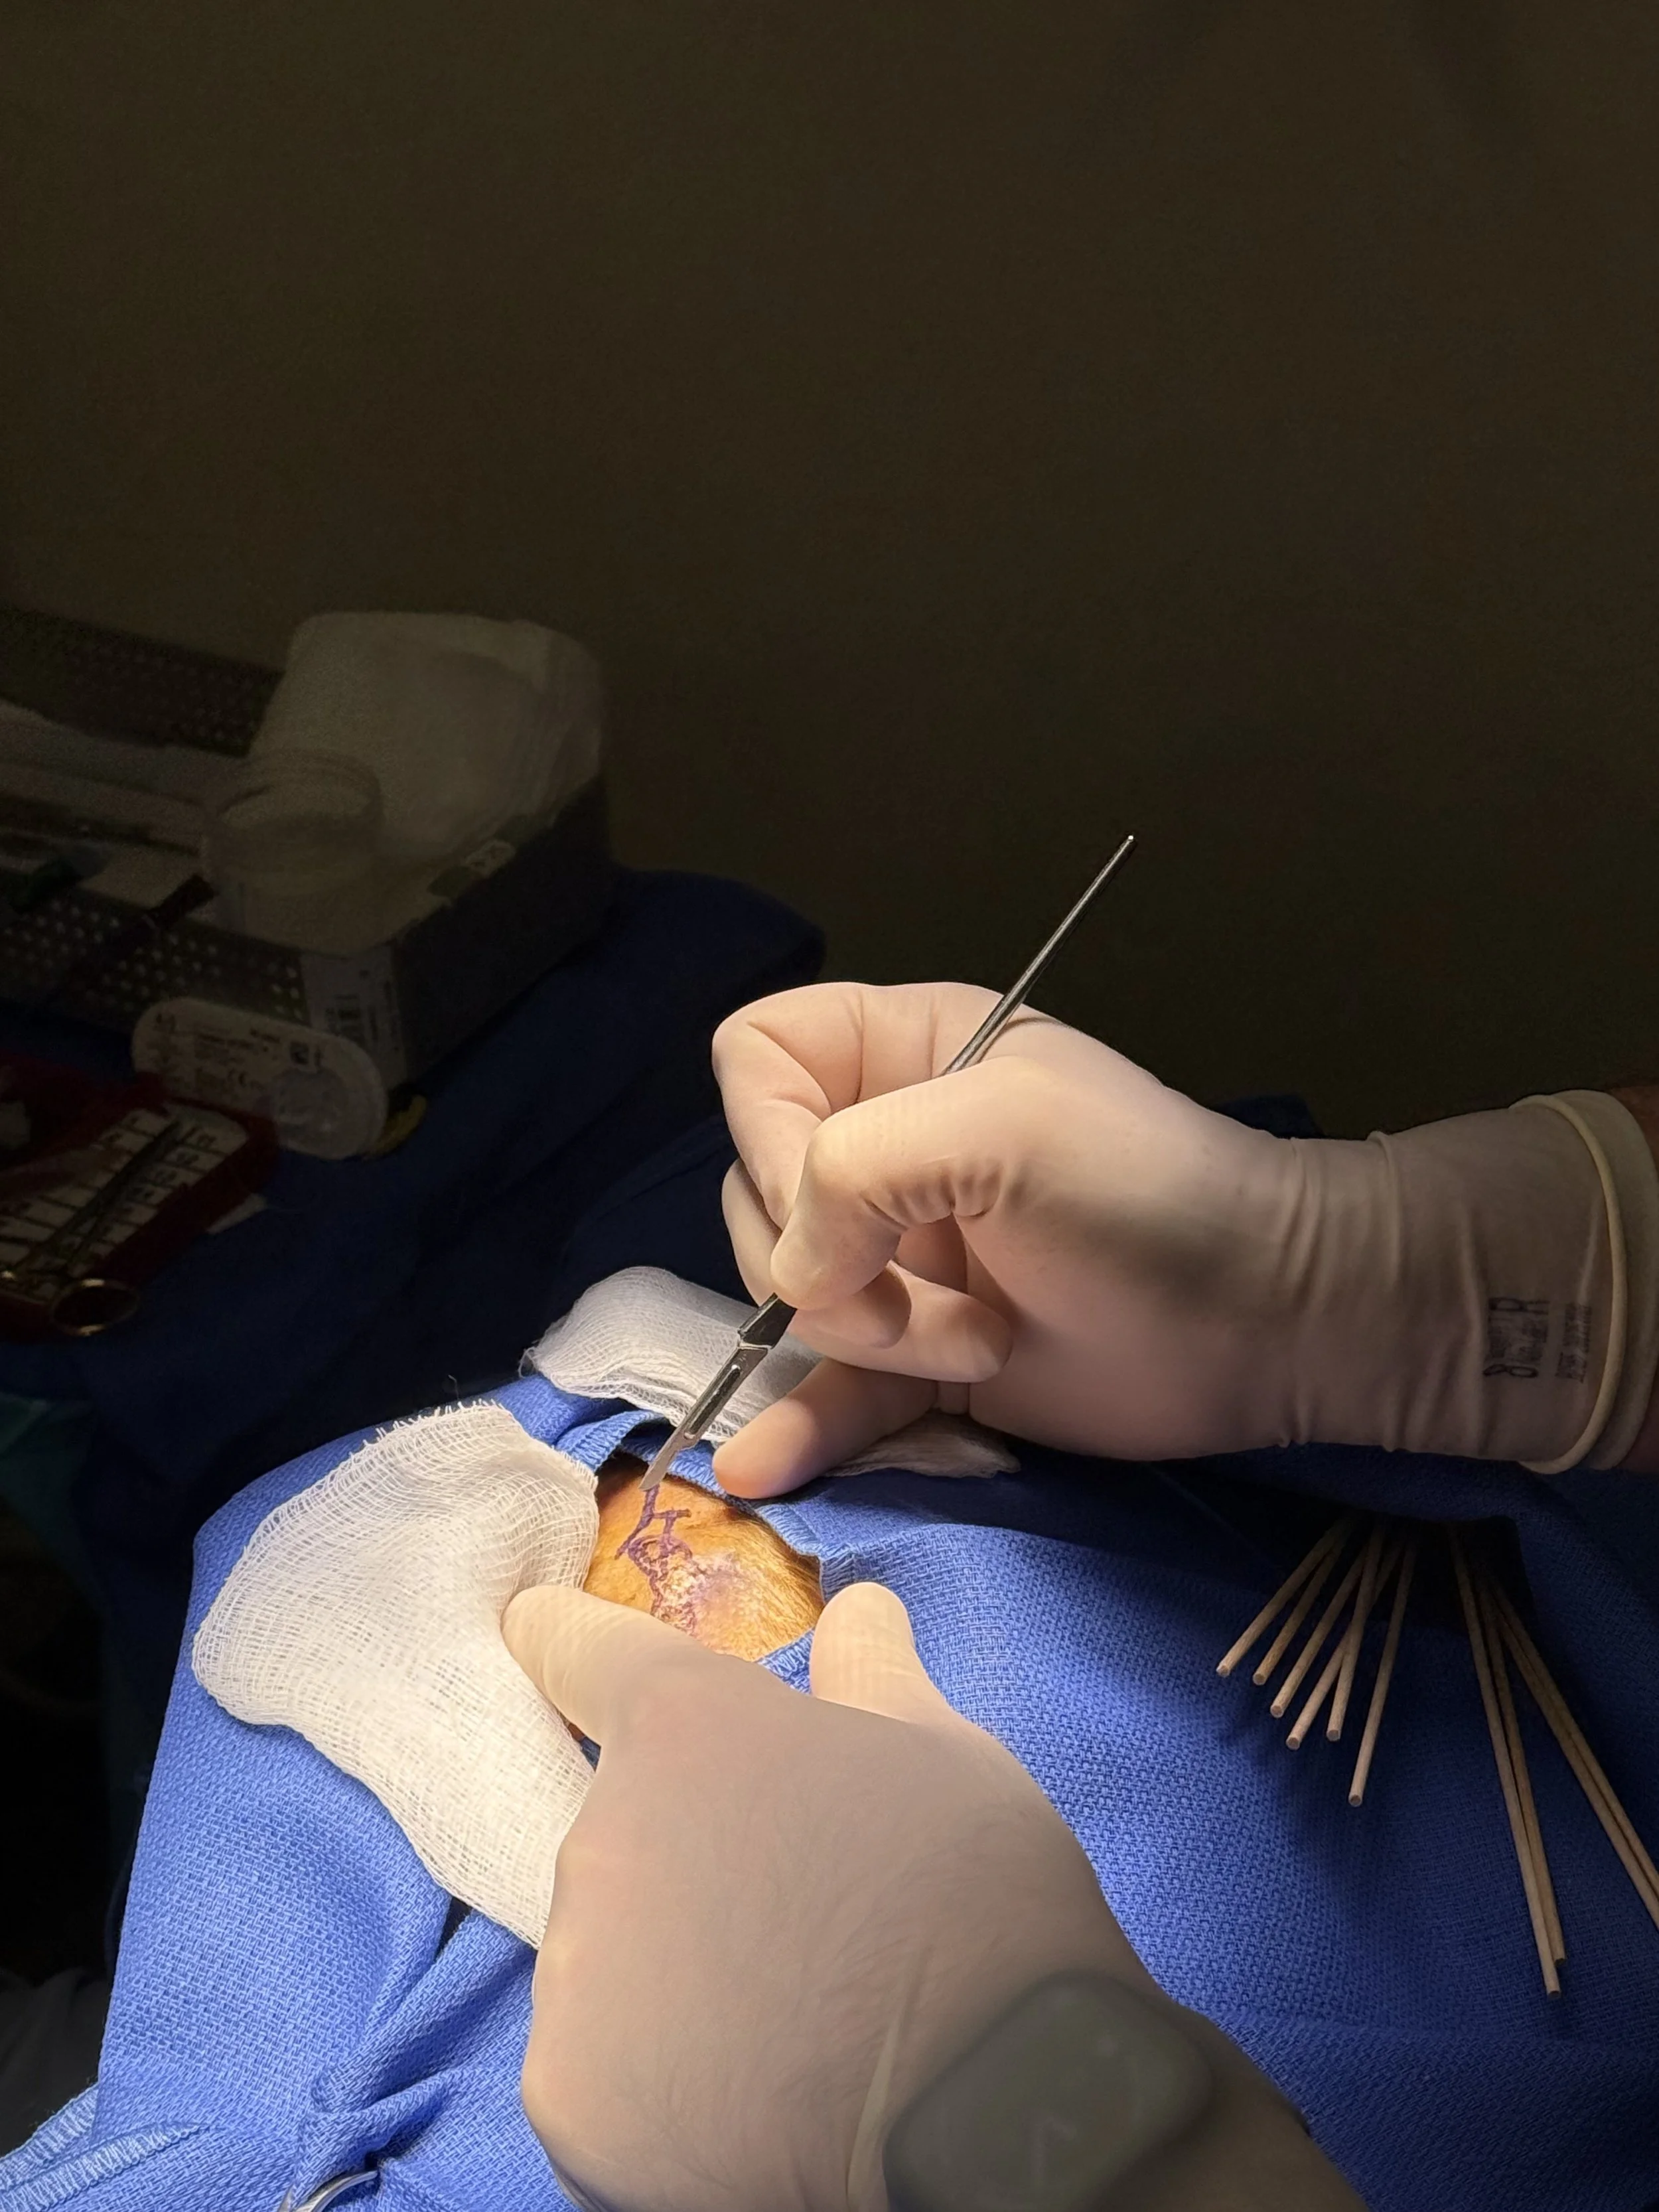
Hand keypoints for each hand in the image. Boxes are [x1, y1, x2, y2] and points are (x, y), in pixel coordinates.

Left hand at [504, 1581, 1350, 2211]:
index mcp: (684, 1726)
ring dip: (667, 1974)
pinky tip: (745, 2095)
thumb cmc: (979, 1903)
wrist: (997, 2107)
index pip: (577, 1649)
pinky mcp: (571, 2100)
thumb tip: (860, 1610)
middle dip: (681, 1859)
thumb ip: (872, 1671)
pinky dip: (654, 2085)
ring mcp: (577, 1974)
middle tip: (783, 1910)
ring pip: (606, 1957)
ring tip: (779, 2016)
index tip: (533, 1626)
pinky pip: (598, 2070)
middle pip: (615, 1831)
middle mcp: (602, 1835)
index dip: (559, 1636)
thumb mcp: (944, 1753)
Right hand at [710, 983, 1640, 1489]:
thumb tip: (796, 1279)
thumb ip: (854, 1167)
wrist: (1268, 1324)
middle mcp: (890, 1145)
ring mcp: (901, 1257)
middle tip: (936, 1288)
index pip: (756, 1058)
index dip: (765, 1130)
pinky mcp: (925, 1361)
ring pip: (787, 1296)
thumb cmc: (1144, 1197)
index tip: (834, 1195)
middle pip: (757, 1190)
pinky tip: (757, 1469)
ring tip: (977, 1348)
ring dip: (861, 1341)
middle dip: (830, 1260)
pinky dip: (797, 1429)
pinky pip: (827, 1394)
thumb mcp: (998, 1130)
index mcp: (904, 1052)